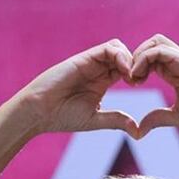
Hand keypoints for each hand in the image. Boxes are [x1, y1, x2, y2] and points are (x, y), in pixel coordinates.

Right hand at [23, 39, 138, 136]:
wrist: (38, 112)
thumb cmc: (61, 117)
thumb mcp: (94, 119)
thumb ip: (115, 120)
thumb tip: (138, 131)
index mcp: (102, 82)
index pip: (126, 68)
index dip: (138, 73)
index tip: (140, 85)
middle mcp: (97, 70)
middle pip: (125, 55)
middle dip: (137, 64)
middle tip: (140, 79)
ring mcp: (90, 63)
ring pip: (119, 48)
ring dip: (130, 59)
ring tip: (132, 77)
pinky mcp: (84, 58)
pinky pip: (109, 48)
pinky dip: (121, 56)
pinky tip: (124, 72)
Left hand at [129, 34, 178, 137]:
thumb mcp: (175, 116)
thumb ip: (156, 119)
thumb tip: (138, 132)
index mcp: (174, 72)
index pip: (150, 58)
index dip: (136, 68)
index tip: (132, 85)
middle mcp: (177, 62)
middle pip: (150, 45)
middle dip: (134, 58)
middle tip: (130, 79)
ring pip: (154, 42)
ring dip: (138, 56)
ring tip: (133, 77)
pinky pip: (159, 50)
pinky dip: (143, 59)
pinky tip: (139, 77)